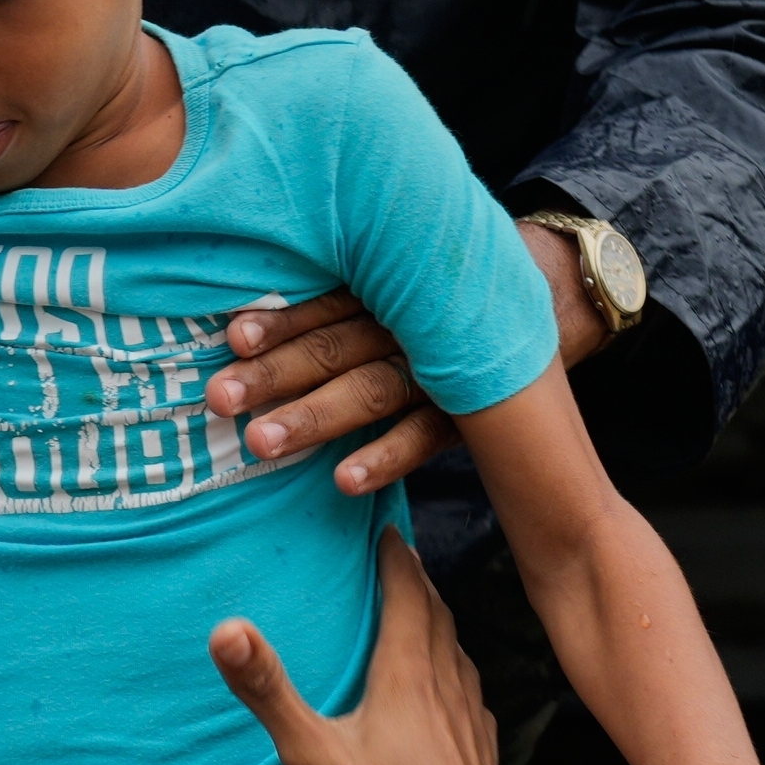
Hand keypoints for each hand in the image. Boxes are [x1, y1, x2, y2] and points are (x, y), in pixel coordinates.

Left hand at [205, 287, 450, 495]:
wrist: (543, 301)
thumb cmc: (436, 300)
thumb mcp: (397, 284)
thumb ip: (338, 300)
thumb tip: (241, 327)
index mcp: (384, 289)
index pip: (324, 305)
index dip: (279, 323)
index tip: (232, 340)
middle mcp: (408, 324)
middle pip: (335, 348)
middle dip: (275, 374)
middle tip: (221, 399)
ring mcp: (439, 368)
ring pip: (371, 390)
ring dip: (316, 417)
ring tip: (262, 444)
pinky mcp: (467, 411)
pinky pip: (424, 436)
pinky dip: (386, 458)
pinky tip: (344, 481)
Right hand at [211, 537, 565, 764]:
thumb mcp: (313, 755)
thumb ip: (270, 691)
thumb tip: (226, 630)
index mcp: (410, 672)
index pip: (408, 590)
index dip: (394, 554)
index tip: (382, 525)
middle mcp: (448, 683)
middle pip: (436, 611)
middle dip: (414, 578)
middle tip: (394, 555)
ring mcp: (471, 717)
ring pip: (457, 648)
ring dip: (436, 619)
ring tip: (415, 610)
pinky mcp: (481, 748)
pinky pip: (467, 688)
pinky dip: (450, 665)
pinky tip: (440, 686)